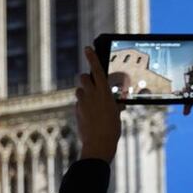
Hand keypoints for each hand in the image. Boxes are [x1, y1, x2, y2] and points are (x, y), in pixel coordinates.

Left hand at [76, 46, 121, 161]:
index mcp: (104, 93)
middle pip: (83, 77)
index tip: (87, 48)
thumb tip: (115, 103)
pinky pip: (78, 103)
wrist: (98, 144)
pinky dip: (83, 106)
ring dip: (84, 93)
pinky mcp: (76, 111)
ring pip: (79, 90)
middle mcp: (91, 95)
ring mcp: (82, 103)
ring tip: (92, 104)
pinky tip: (89, 116)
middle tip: (91, 84)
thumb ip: (114, 104)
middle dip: (86, 78)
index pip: (97, 70)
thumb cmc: (112, 130)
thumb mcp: (116, 114)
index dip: (92, 57)